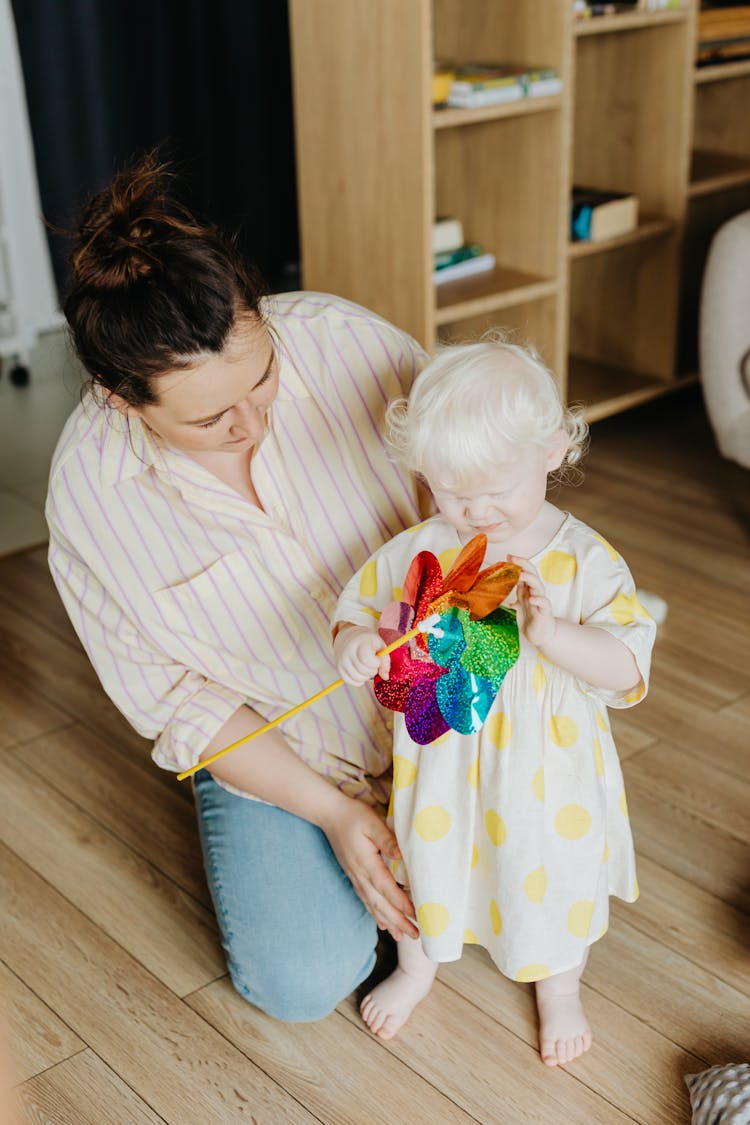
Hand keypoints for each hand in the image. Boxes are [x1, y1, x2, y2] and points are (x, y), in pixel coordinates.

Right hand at [320, 795, 417, 939]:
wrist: (330, 814)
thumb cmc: (353, 816)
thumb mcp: (372, 822)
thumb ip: (387, 839)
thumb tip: (401, 856)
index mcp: (366, 864)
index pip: (386, 888)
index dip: (402, 904)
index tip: (417, 915)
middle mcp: (360, 875)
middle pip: (381, 904)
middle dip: (399, 921)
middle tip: (416, 935)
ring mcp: (356, 878)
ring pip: (373, 905)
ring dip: (388, 922)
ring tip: (402, 936)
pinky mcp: (354, 876)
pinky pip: (366, 900)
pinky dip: (376, 914)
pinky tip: (382, 923)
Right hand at [334, 624, 389, 684]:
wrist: (349, 636)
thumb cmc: (368, 642)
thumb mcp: (380, 646)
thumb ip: (385, 661)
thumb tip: (385, 677)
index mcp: (360, 642)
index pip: (367, 660)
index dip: (377, 662)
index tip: (378, 657)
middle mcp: (348, 651)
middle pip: (364, 671)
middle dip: (374, 670)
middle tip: (373, 663)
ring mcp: (342, 660)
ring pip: (359, 679)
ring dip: (367, 676)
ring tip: (367, 667)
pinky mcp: (339, 668)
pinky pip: (352, 682)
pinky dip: (359, 681)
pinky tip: (361, 672)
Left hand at [508, 555, 556, 648]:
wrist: (540, 635)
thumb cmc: (531, 618)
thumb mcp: (519, 604)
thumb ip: (514, 594)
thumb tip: (501, 589)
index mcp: (528, 589)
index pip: (525, 571)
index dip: (518, 563)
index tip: (507, 556)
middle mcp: (535, 592)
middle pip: (532, 574)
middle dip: (522, 565)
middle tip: (512, 559)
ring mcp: (541, 601)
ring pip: (538, 585)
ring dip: (529, 579)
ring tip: (520, 575)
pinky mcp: (545, 612)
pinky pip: (544, 603)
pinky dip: (538, 599)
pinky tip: (531, 598)